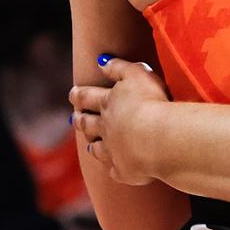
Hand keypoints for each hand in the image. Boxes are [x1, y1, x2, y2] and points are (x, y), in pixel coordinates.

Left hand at [70, 56, 170, 184]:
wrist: (157, 138)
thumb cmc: (150, 101)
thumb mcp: (137, 75)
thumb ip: (119, 67)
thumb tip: (100, 60)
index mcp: (109, 103)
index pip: (88, 97)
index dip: (79, 94)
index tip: (72, 93)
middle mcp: (106, 127)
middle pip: (88, 124)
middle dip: (81, 120)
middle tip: (72, 119)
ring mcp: (113, 150)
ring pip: (97, 148)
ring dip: (93, 145)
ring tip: (89, 145)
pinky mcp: (124, 169)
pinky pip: (115, 169)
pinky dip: (114, 166)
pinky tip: (115, 167)